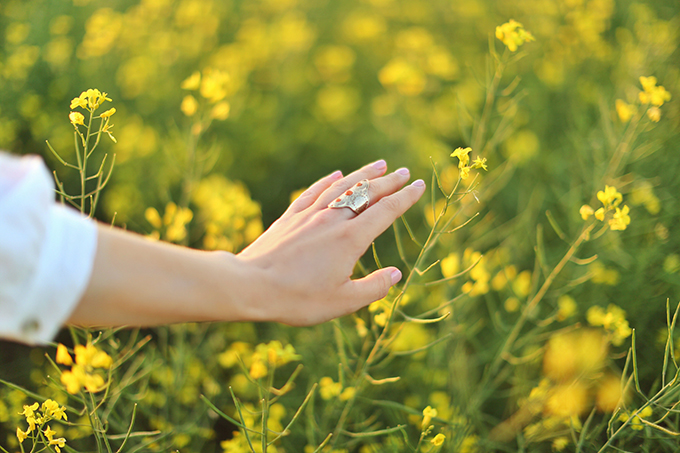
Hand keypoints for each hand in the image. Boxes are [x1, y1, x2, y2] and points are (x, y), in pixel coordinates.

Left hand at [236, 159, 425, 325]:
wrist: (251, 286)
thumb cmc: (298, 298)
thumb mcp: (343, 302)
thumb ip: (373, 288)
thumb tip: (395, 274)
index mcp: (350, 239)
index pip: (386, 212)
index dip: (406, 198)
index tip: (420, 186)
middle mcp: (332, 220)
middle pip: (367, 194)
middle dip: (389, 182)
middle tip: (405, 172)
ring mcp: (309, 215)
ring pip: (341, 187)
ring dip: (362, 174)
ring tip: (379, 164)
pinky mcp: (290, 217)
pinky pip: (313, 192)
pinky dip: (328, 181)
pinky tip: (336, 174)